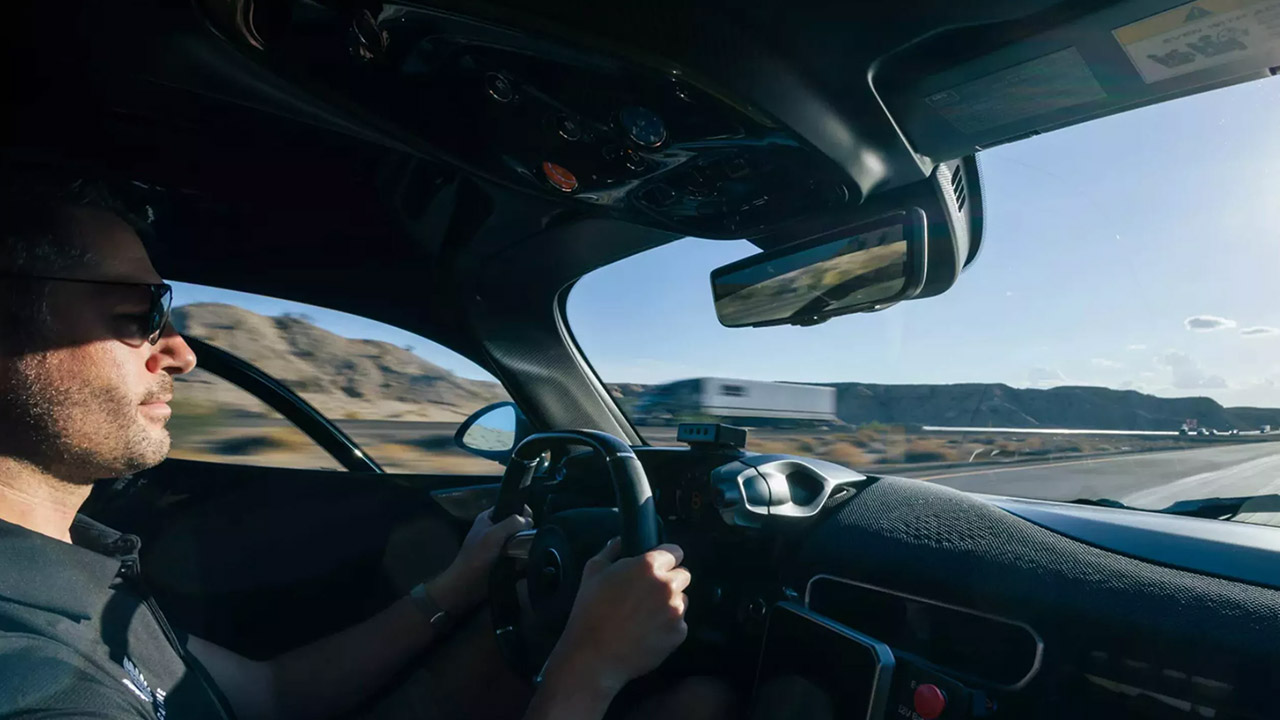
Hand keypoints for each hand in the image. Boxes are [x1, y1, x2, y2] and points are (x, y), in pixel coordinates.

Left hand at [430, 506, 532, 611]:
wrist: (467, 584)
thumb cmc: (477, 556)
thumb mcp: (493, 535)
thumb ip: (512, 523)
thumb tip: (529, 520)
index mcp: (488, 518)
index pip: (509, 507)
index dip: (521, 510)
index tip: (531, 519)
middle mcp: (494, 529)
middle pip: (517, 524)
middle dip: (526, 529)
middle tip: (532, 536)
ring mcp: (499, 545)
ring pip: (519, 539)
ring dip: (526, 543)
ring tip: (535, 548)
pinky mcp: (504, 559)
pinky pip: (519, 553)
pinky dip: (524, 555)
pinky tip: (530, 558)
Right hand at [542, 538, 690, 696]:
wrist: (594, 656)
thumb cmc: (590, 611)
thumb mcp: (593, 571)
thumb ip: (611, 550)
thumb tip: (621, 541)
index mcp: (649, 566)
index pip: (676, 551)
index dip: (666, 558)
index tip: (658, 566)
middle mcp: (668, 585)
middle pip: (683, 575)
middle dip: (669, 580)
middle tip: (648, 593)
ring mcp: (676, 610)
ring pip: (682, 599)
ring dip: (670, 603)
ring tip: (645, 615)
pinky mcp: (679, 633)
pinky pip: (679, 623)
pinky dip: (668, 626)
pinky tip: (647, 631)